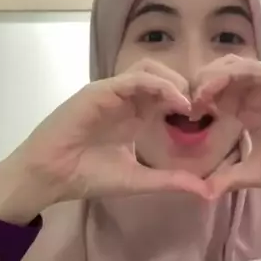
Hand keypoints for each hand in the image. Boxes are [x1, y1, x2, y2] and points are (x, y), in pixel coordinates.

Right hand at [0, 62, 208, 223]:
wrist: (50, 175)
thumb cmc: (86, 176)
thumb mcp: (137, 180)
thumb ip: (170, 181)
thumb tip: (207, 191)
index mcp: (135, 116)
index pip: (168, 96)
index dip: (190, 101)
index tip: (209, 118)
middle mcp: (126, 99)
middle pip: (163, 75)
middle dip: (187, 86)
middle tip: (204, 107)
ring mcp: (112, 92)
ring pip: (150, 69)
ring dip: (174, 81)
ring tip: (190, 103)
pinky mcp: (101, 90)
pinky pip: (135, 78)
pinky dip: (159, 85)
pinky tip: (176, 101)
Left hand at [194, 55, 260, 198]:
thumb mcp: (258, 173)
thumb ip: (230, 178)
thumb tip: (203, 193)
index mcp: (246, 109)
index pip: (213, 95)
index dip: (194, 102)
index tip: (181, 120)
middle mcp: (255, 91)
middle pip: (215, 75)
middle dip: (196, 86)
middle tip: (185, 107)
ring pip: (229, 66)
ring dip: (208, 78)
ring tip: (196, 99)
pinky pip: (250, 69)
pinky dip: (228, 75)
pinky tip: (213, 91)